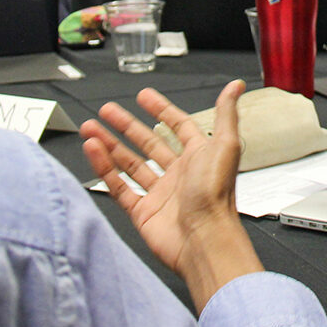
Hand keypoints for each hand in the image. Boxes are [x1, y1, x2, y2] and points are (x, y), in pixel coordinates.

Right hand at [80, 80, 263, 310]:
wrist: (204, 240)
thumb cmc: (217, 196)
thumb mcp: (225, 146)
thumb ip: (227, 113)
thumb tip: (236, 86)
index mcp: (199, 157)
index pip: (178, 127)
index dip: (161, 110)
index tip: (144, 97)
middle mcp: (179, 174)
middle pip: (148, 143)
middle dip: (126, 126)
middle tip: (107, 111)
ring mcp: (160, 194)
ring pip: (130, 164)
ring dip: (110, 145)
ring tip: (91, 129)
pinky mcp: (144, 212)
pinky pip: (120, 187)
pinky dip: (105, 169)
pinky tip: (94, 152)